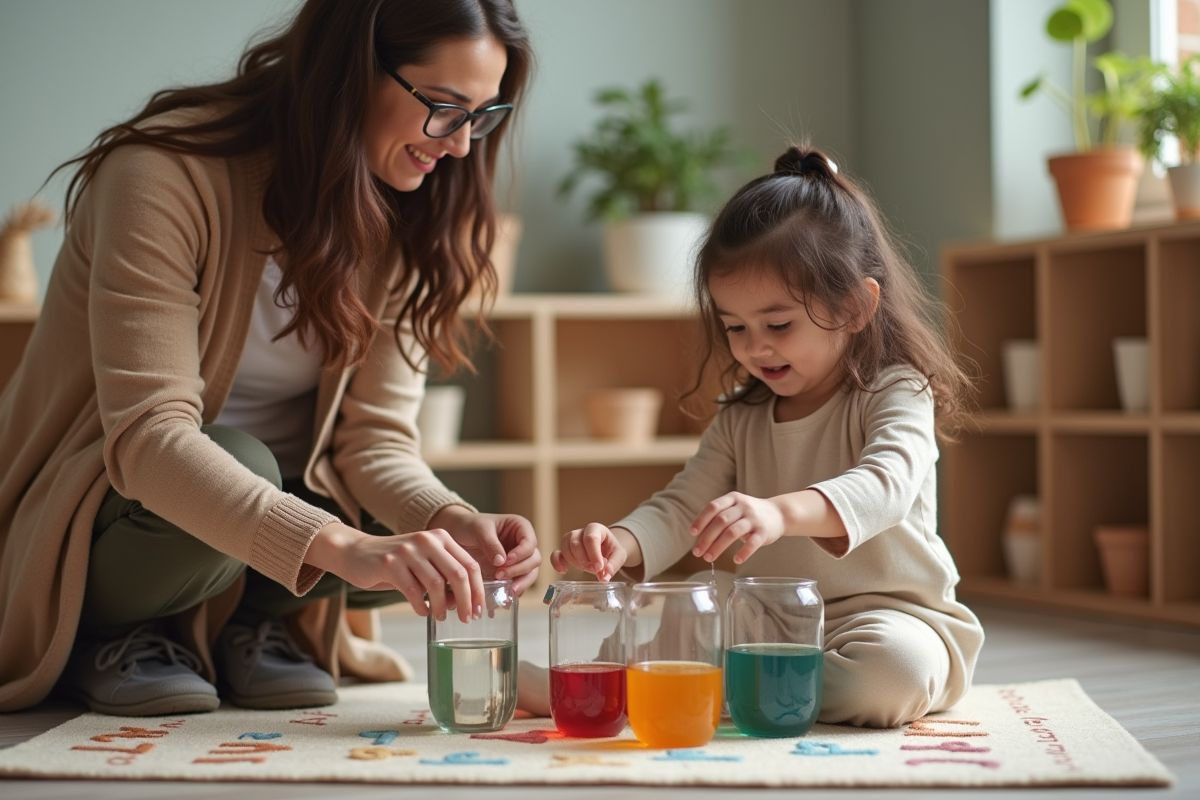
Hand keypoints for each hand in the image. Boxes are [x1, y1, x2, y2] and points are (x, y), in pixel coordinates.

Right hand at [305, 521, 483, 621]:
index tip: (480, 609)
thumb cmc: (395, 563)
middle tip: (466, 619)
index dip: (477, 589)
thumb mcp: (424, 562)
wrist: (356, 552)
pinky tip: (422, 611)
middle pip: (458, 574)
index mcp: (441, 537)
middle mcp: (427, 540)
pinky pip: (413, 591)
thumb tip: (464, 602)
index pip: (469, 564)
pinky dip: (421, 606)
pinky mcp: (389, 564)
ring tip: (440, 617)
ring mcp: (408, 551)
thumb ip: (444, 576)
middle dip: (466, 601)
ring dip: (441, 606)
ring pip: (436, 585)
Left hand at [428, 506, 541, 594]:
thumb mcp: (479, 530)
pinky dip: (514, 590)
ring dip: (522, 583)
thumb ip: (491, 544)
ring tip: (509, 591)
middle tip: (500, 575)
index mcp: (520, 528)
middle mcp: (523, 544)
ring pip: (530, 573)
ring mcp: (518, 560)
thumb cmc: (470, 526)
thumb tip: (502, 561)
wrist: (457, 535)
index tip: (506, 561)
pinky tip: (504, 596)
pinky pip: (518, 583)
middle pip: (534, 559)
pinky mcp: (511, 573)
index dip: (521, 553)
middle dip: (520, 569)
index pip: (530, 542)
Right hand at [551, 523, 627, 581]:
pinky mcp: (565, 549)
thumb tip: (604, 578)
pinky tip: (563, 570)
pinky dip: (556, 562)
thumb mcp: (619, 556)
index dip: (594, 554)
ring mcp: (571, 539)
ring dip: (575, 562)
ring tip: (586, 569)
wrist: (608, 548)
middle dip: (584, 560)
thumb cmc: (612, 549)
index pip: (591, 538)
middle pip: (576, 543)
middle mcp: (581, 531)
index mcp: (596, 528)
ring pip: (565, 548)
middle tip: (595, 571)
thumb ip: (613, 566)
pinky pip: (556, 554)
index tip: (599, 568)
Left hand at [690, 492, 785, 563]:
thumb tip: (698, 534)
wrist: (779, 513)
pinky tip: (736, 560)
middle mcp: (743, 506)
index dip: (701, 520)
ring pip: (733, 532)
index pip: (713, 507)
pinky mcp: (764, 531)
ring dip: (718, 547)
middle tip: (697, 552)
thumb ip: (719, 516)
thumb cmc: (750, 514)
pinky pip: (753, 543)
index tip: (692, 533)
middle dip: (706, 538)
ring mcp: (754, 519)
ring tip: (709, 558)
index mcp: (733, 499)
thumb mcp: (735, 507)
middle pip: (721, 521)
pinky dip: (743, 552)